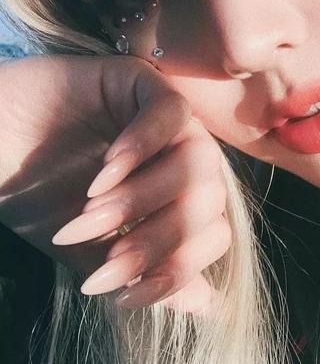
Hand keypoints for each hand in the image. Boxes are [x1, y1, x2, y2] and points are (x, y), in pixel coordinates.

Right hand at [0, 55, 230, 312]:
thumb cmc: (39, 193)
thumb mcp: (93, 245)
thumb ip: (143, 270)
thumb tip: (204, 306)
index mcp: (179, 191)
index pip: (213, 232)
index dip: (178, 268)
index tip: (127, 293)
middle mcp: (183, 153)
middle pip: (208, 197)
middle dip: (157, 239)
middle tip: (105, 263)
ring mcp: (169, 117)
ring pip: (197, 157)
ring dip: (143, 198)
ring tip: (91, 218)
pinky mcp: (145, 81)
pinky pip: (170, 112)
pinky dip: (142, 146)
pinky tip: (103, 174)